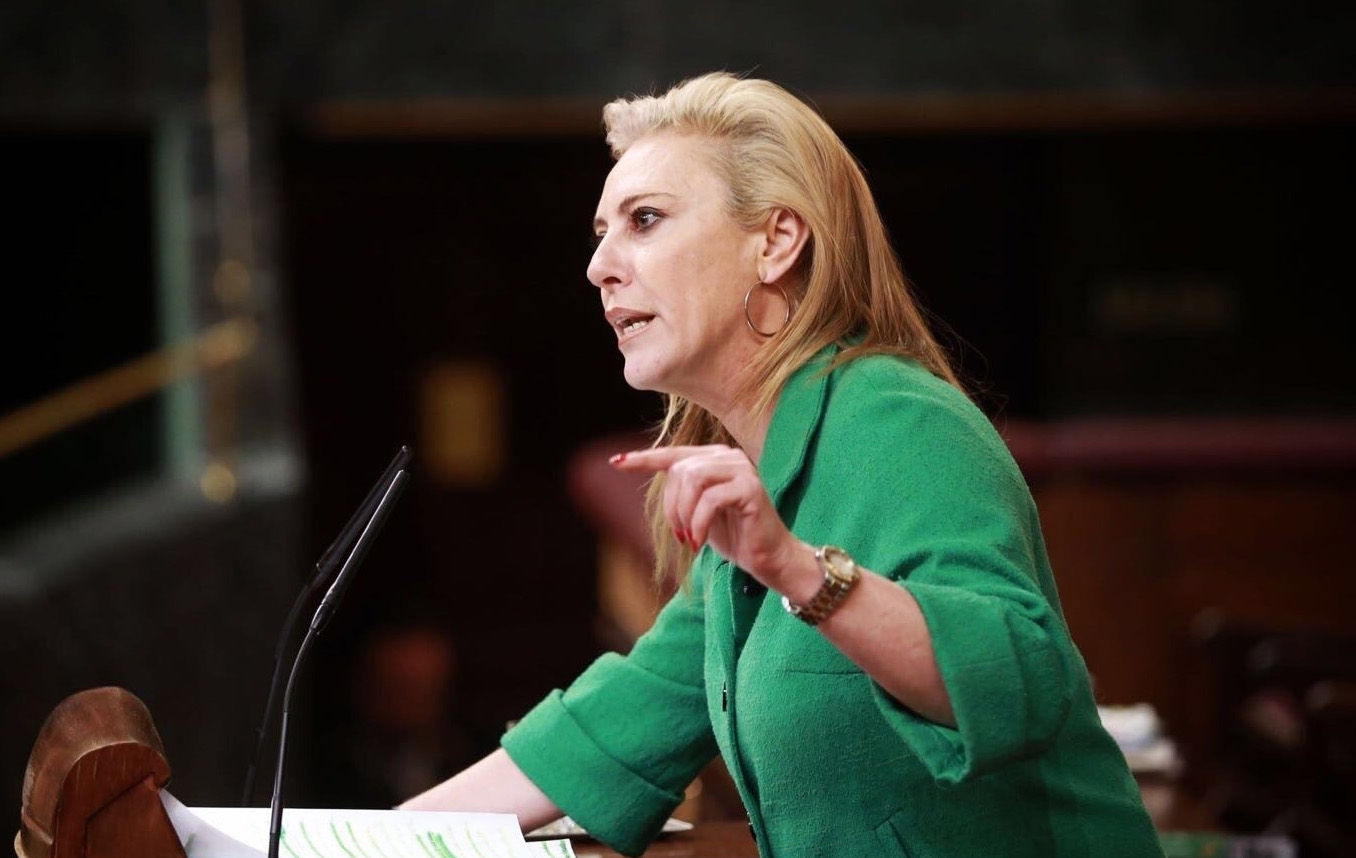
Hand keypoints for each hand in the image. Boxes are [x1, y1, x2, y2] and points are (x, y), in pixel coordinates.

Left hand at [610, 445, 806, 589]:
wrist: (768, 558)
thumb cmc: (733, 536)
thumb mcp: (697, 512)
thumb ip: (680, 491)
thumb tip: (647, 471)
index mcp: (715, 458)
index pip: (673, 454)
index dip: (643, 458)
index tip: (616, 461)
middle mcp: (728, 457)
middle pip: (679, 470)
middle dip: (671, 507)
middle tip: (680, 535)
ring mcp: (742, 470)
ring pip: (692, 480)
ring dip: (683, 515)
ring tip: (690, 539)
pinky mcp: (751, 488)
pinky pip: (710, 500)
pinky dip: (698, 524)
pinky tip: (700, 542)